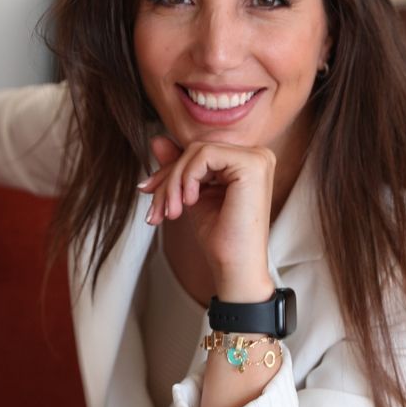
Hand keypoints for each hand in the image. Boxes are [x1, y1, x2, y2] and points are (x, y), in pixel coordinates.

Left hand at [139, 135, 275, 302]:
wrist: (235, 267)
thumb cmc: (220, 238)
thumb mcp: (191, 196)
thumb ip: (179, 167)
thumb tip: (156, 139)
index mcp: (246, 162)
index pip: (199, 153)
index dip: (170, 171)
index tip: (148, 192)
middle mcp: (257, 155)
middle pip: (196, 150)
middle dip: (168, 179)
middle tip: (157, 210)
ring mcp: (257, 158)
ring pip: (197, 151)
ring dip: (174, 182)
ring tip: (171, 212)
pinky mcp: (252, 163)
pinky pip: (205, 154)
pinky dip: (187, 178)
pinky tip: (190, 202)